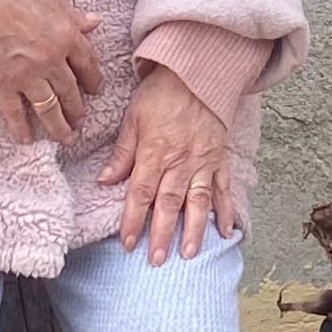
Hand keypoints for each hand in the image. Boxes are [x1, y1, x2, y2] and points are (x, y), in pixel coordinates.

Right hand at [0, 0, 102, 144]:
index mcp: (67, 37)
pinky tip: (25, 140)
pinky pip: (14, 112)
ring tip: (64, 137)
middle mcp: (51, 61)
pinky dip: (20, 128)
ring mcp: (27, 76)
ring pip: (49, 108)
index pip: (88, 65)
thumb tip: (95, 22)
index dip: (93, 80)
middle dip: (77, 109)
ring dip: (58, 126)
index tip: (95, 90)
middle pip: (70, 92)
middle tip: (80, 121)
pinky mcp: (2, 84)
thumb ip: (73, 14)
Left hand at [105, 63, 238, 258]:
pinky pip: (223, 188)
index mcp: (155, 151)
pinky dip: (225, 210)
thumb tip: (105, 181)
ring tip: (189, 253)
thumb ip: (122, 152)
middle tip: (156, 260)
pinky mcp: (219, 158)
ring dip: (194, 229)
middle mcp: (180, 161)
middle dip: (161, 234)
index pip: (140, 193)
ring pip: (197, 201)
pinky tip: (226, 231)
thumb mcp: (134, 117)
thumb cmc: (162, 92)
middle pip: (168, 203)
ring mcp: (203, 161)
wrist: (198, 71)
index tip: (128, 243)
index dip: (133, 220)